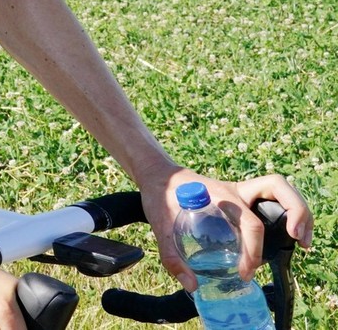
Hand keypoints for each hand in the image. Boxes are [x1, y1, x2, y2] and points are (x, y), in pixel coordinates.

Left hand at [140, 168, 311, 290]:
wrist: (156, 175)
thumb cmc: (159, 197)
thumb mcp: (160, 227)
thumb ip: (172, 257)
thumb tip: (192, 285)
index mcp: (219, 197)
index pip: (250, 224)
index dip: (254, 251)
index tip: (245, 272)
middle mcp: (235, 192)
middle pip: (278, 190)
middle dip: (297, 213)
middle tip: (301, 241)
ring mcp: (241, 192)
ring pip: (279, 191)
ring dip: (298, 210)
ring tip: (303, 239)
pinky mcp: (241, 198)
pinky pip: (270, 200)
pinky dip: (285, 212)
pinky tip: (286, 235)